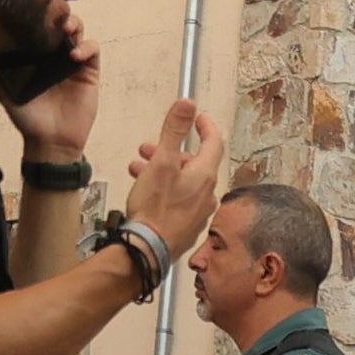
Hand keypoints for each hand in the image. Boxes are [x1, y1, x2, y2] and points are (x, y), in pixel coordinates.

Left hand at [1, 11, 103, 159]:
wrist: (50, 142)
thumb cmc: (27, 118)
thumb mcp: (3, 93)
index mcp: (34, 54)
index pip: (38, 25)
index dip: (38, 13)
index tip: (31, 6)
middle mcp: (53, 53)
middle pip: (59, 21)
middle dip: (57, 12)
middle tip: (51, 13)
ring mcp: (72, 60)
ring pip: (78, 31)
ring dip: (73, 24)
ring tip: (65, 29)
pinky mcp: (88, 71)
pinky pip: (92, 50)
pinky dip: (86, 47)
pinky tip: (74, 56)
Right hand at [123, 99, 223, 255]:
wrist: (147, 250)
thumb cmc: (154, 209)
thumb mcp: (161, 162)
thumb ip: (174, 131)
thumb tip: (187, 104)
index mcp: (205, 175)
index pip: (214, 142)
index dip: (205, 126)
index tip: (197, 118)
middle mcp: (207, 194)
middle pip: (195, 163)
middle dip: (171, 152)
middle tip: (149, 148)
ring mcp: (199, 212)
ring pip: (184, 182)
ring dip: (165, 171)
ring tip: (139, 170)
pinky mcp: (187, 227)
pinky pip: (181, 200)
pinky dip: (167, 190)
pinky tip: (147, 193)